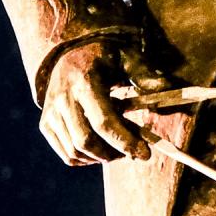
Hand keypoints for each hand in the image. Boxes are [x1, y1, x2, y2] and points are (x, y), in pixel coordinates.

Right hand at [39, 39, 170, 166]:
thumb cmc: (105, 59)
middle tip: (132, 151)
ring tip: (117, 145)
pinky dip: (87, 160)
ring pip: (76, 152)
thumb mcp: (127, 57)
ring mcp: (50, 113)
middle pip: (86, 142)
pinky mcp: (46, 125)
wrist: (70, 56)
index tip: (145, 154)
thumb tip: (169, 88)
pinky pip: (67, 155)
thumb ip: (146, 73)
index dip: (126, 142)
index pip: (103, 122)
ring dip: (102, 157)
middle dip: (114, 153)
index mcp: (83, 81)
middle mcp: (62, 98)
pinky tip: (102, 148)